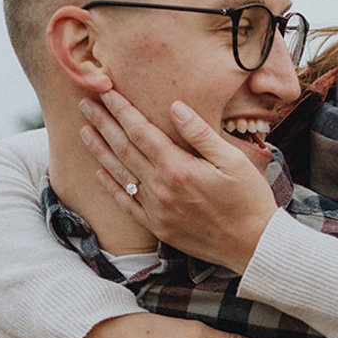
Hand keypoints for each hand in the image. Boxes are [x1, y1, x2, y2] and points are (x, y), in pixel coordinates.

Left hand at [79, 89, 278, 272]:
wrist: (253, 246)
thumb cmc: (249, 200)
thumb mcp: (233, 160)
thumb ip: (200, 133)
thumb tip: (175, 107)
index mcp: (178, 168)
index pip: (140, 132)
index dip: (121, 110)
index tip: (106, 91)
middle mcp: (160, 189)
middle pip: (124, 149)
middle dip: (103, 124)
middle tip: (85, 104)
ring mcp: (156, 210)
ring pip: (120, 174)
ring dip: (100, 151)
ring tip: (85, 131)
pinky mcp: (158, 227)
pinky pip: (127, 204)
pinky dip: (112, 187)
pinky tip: (101, 173)